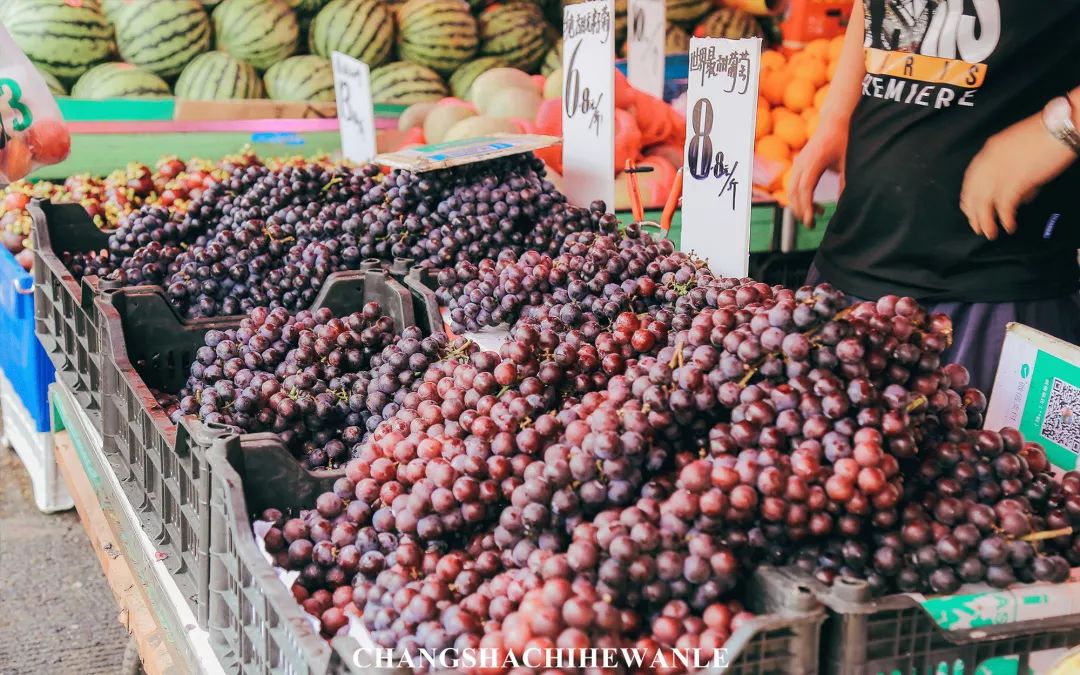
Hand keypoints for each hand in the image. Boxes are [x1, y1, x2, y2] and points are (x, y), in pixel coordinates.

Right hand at [787, 119, 847, 227]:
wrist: (834, 120)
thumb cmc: (842, 139)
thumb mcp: (848, 161)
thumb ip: (845, 181)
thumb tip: (844, 202)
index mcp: (814, 161)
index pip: (805, 189)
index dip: (807, 206)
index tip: (811, 220)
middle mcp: (802, 162)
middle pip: (794, 192)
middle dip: (800, 210)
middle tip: (811, 225)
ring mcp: (798, 163)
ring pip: (791, 189)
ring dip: (799, 205)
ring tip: (815, 215)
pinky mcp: (799, 165)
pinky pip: (794, 185)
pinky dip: (799, 197)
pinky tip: (813, 204)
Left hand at [961, 113, 1076, 239]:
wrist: (1059, 127)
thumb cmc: (1045, 133)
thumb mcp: (1016, 144)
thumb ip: (1009, 163)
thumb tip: (1015, 187)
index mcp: (989, 151)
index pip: (970, 178)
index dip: (969, 196)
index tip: (969, 207)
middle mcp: (989, 162)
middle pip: (974, 194)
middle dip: (973, 213)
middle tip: (977, 226)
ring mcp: (1001, 172)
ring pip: (984, 203)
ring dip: (985, 221)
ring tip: (989, 233)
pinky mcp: (1016, 181)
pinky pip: (1004, 206)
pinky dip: (1006, 218)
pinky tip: (1009, 226)